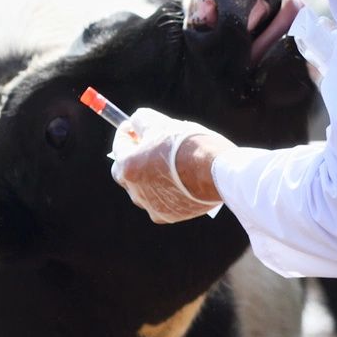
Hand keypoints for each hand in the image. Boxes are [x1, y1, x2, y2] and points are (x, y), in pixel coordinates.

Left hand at [108, 107, 228, 223]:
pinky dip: (166, 191)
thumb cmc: (188, 144)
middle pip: (125, 171)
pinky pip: (162, 201)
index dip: (126, 133)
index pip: (119, 146)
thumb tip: (136, 122)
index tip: (132, 126)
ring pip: (144, 188)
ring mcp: (151, 205)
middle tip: (147, 144)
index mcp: (128, 166)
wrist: (217, 171)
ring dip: (150, 176)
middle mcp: (135, 190)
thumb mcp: (162, 123)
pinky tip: (180, 181)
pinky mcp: (169, 216)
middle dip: (133, 157)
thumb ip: (141, 121)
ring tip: (168, 163)